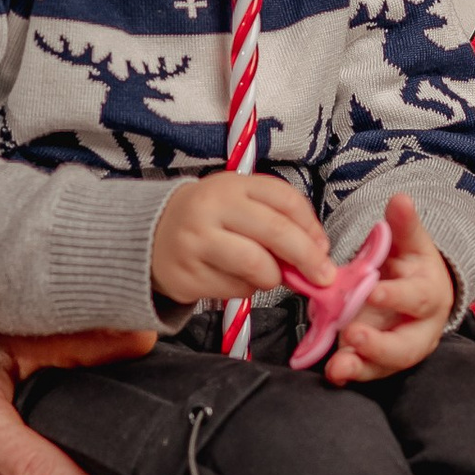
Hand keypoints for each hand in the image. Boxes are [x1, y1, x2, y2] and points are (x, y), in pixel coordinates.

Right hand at [149, 170, 336, 311]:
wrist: (151, 236)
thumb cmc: (209, 220)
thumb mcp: (240, 204)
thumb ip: (277, 219)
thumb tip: (317, 252)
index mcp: (231, 184)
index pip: (285, 200)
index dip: (311, 227)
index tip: (323, 247)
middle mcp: (212, 208)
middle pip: (276, 233)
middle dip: (308, 258)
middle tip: (323, 276)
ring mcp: (196, 242)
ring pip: (257, 266)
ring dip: (273, 278)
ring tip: (266, 275)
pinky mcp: (187, 274)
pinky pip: (235, 289)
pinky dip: (246, 290)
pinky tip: (234, 278)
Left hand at [322, 194, 452, 381]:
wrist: (419, 292)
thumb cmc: (413, 266)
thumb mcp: (411, 243)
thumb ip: (404, 225)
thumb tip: (400, 199)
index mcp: (430, 295)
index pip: (416, 298)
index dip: (396, 296)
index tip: (373, 291)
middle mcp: (420, 329)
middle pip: (406, 347)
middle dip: (380, 346)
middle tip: (352, 336)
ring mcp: (400, 350)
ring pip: (386, 365)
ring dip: (360, 367)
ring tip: (336, 368)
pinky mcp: (381, 362)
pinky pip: (367, 371)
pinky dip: (349, 373)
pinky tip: (330, 372)